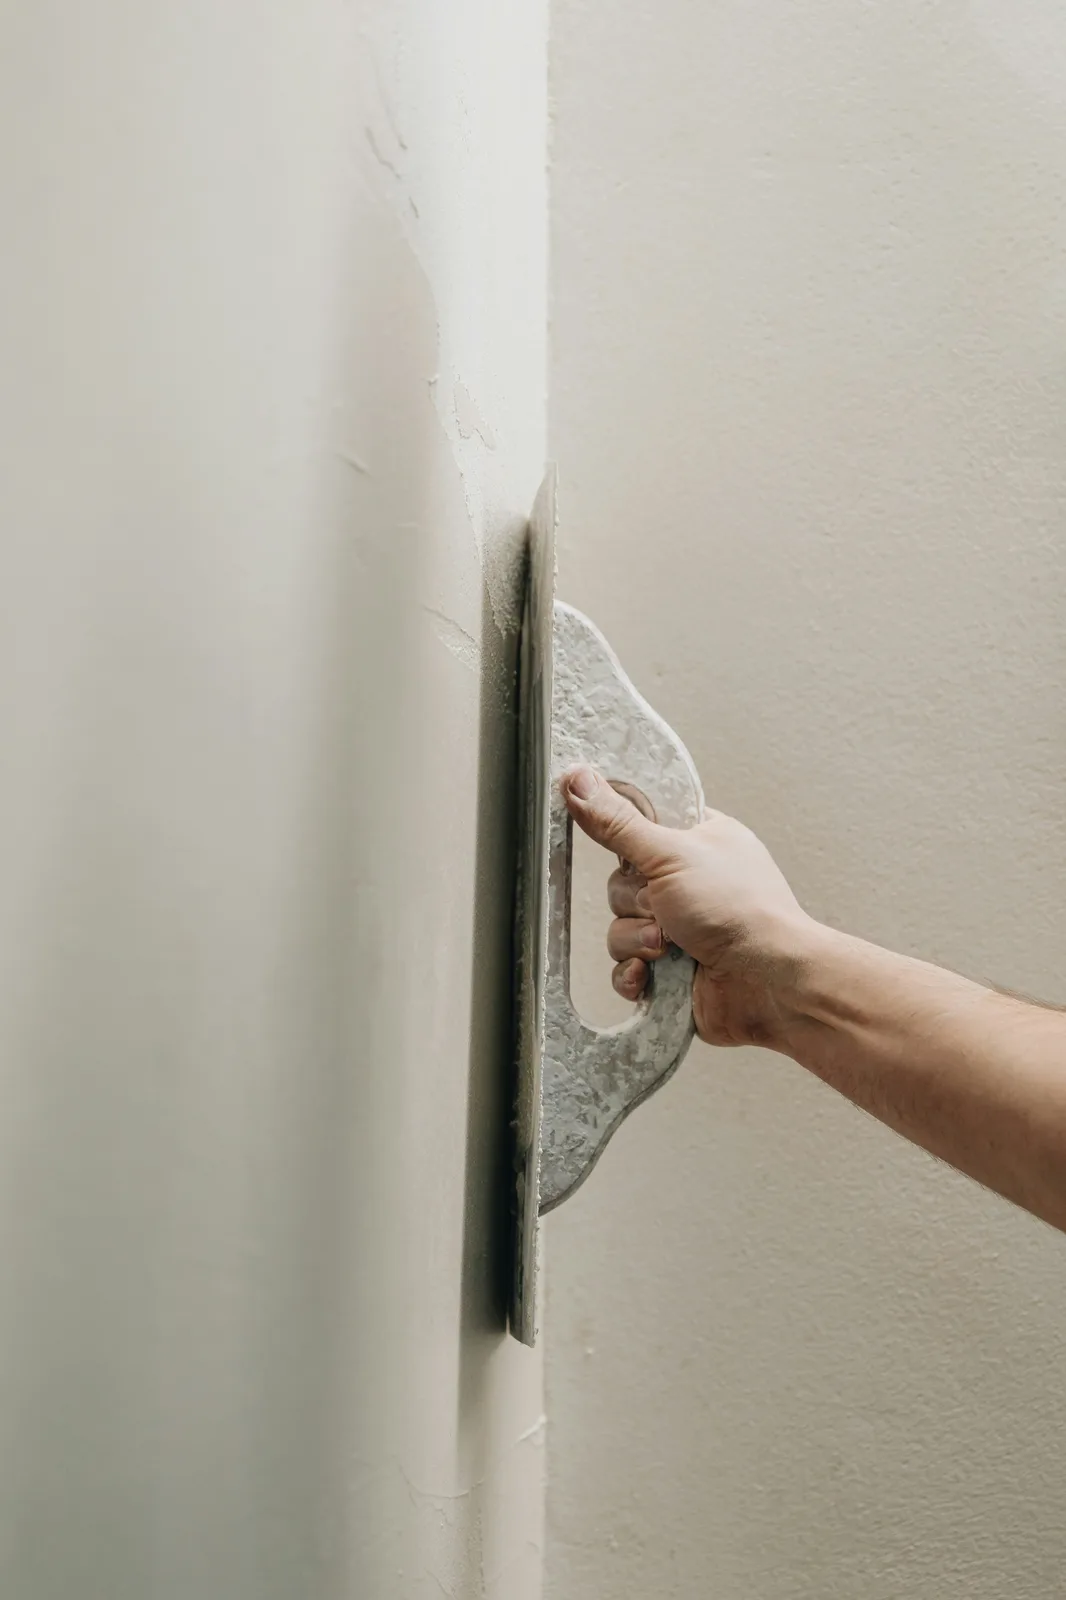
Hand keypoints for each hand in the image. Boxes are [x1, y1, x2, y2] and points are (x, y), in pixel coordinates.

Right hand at [562, 766, 817, 1047]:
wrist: (770, 984)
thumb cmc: (743, 913)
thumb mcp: (671, 854)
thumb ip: (619, 823)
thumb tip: (580, 782)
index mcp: (698, 841)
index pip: (641, 825)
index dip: (625, 839)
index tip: (622, 847)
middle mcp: (688, 883)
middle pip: (621, 882)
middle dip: (634, 901)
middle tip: (661, 905)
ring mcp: (680, 928)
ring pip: (620, 926)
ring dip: (636, 939)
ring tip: (668, 945)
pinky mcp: (669, 969)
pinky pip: (625, 967)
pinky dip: (633, 973)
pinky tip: (651, 974)